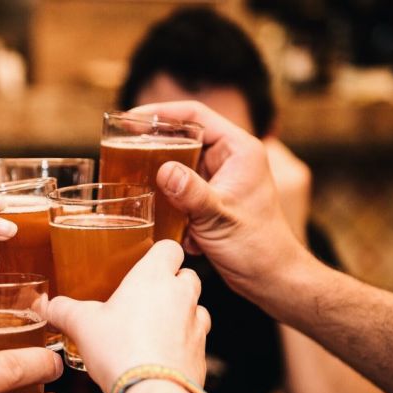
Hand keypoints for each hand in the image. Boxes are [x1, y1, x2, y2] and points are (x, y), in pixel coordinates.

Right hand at [46, 240, 209, 392]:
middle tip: (147, 298)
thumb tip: (48, 306)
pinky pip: (197, 340)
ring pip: (197, 307)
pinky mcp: (201, 352)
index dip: (160, 253)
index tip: (148, 262)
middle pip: (188, 275)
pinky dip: (184, 343)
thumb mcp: (82, 325)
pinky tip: (163, 355)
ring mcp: (195, 324)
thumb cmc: (119, 349)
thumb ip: (64, 310)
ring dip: (182, 313)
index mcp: (154, 277)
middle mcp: (181, 295)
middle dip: (173, 283)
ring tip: (156, 328)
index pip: (170, 248)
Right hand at [131, 101, 310, 296]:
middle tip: (122, 150)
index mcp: (238, 149)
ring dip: (160, 178)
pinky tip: (164, 221)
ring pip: (179, 165)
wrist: (270, 278)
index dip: (161, 113)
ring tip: (134, 184)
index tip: (131, 119)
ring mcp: (220, 179)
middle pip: (183, 138)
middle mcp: (229, 158)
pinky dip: (170, 202)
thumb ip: (191, 192)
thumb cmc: (256, 246)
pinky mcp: (211, 199)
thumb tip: (163, 170)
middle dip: (154, 146)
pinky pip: (182, 189)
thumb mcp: (219, 216)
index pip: (196, 115)